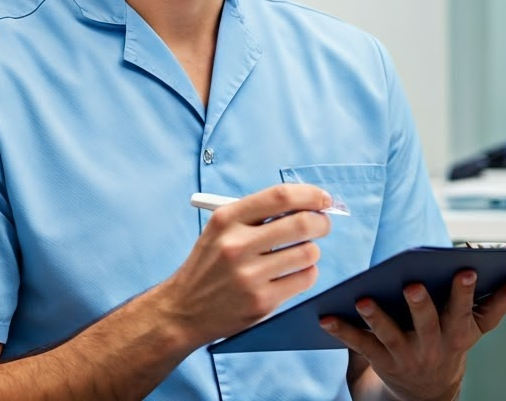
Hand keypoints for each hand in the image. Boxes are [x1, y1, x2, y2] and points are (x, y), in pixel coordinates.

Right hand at [153, 184, 334, 347]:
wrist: (182, 310)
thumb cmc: (210, 265)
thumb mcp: (222, 229)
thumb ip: (260, 213)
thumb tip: (310, 203)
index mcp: (227, 219)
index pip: (281, 196)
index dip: (311, 195)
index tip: (323, 199)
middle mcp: (236, 245)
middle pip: (302, 223)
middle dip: (322, 222)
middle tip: (322, 225)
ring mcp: (249, 275)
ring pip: (308, 252)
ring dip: (313, 250)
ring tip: (301, 253)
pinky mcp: (261, 301)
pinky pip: (305, 278)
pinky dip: (307, 273)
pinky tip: (293, 273)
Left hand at [322, 270, 505, 400]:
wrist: (428, 389)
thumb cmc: (454, 340)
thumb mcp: (481, 325)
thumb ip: (501, 300)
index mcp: (461, 330)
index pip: (467, 309)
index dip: (467, 291)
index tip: (467, 268)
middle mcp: (435, 344)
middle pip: (430, 322)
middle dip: (422, 304)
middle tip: (415, 284)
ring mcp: (407, 353)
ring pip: (392, 334)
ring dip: (378, 317)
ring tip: (365, 299)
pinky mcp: (381, 359)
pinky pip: (360, 344)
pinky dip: (341, 330)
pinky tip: (325, 315)